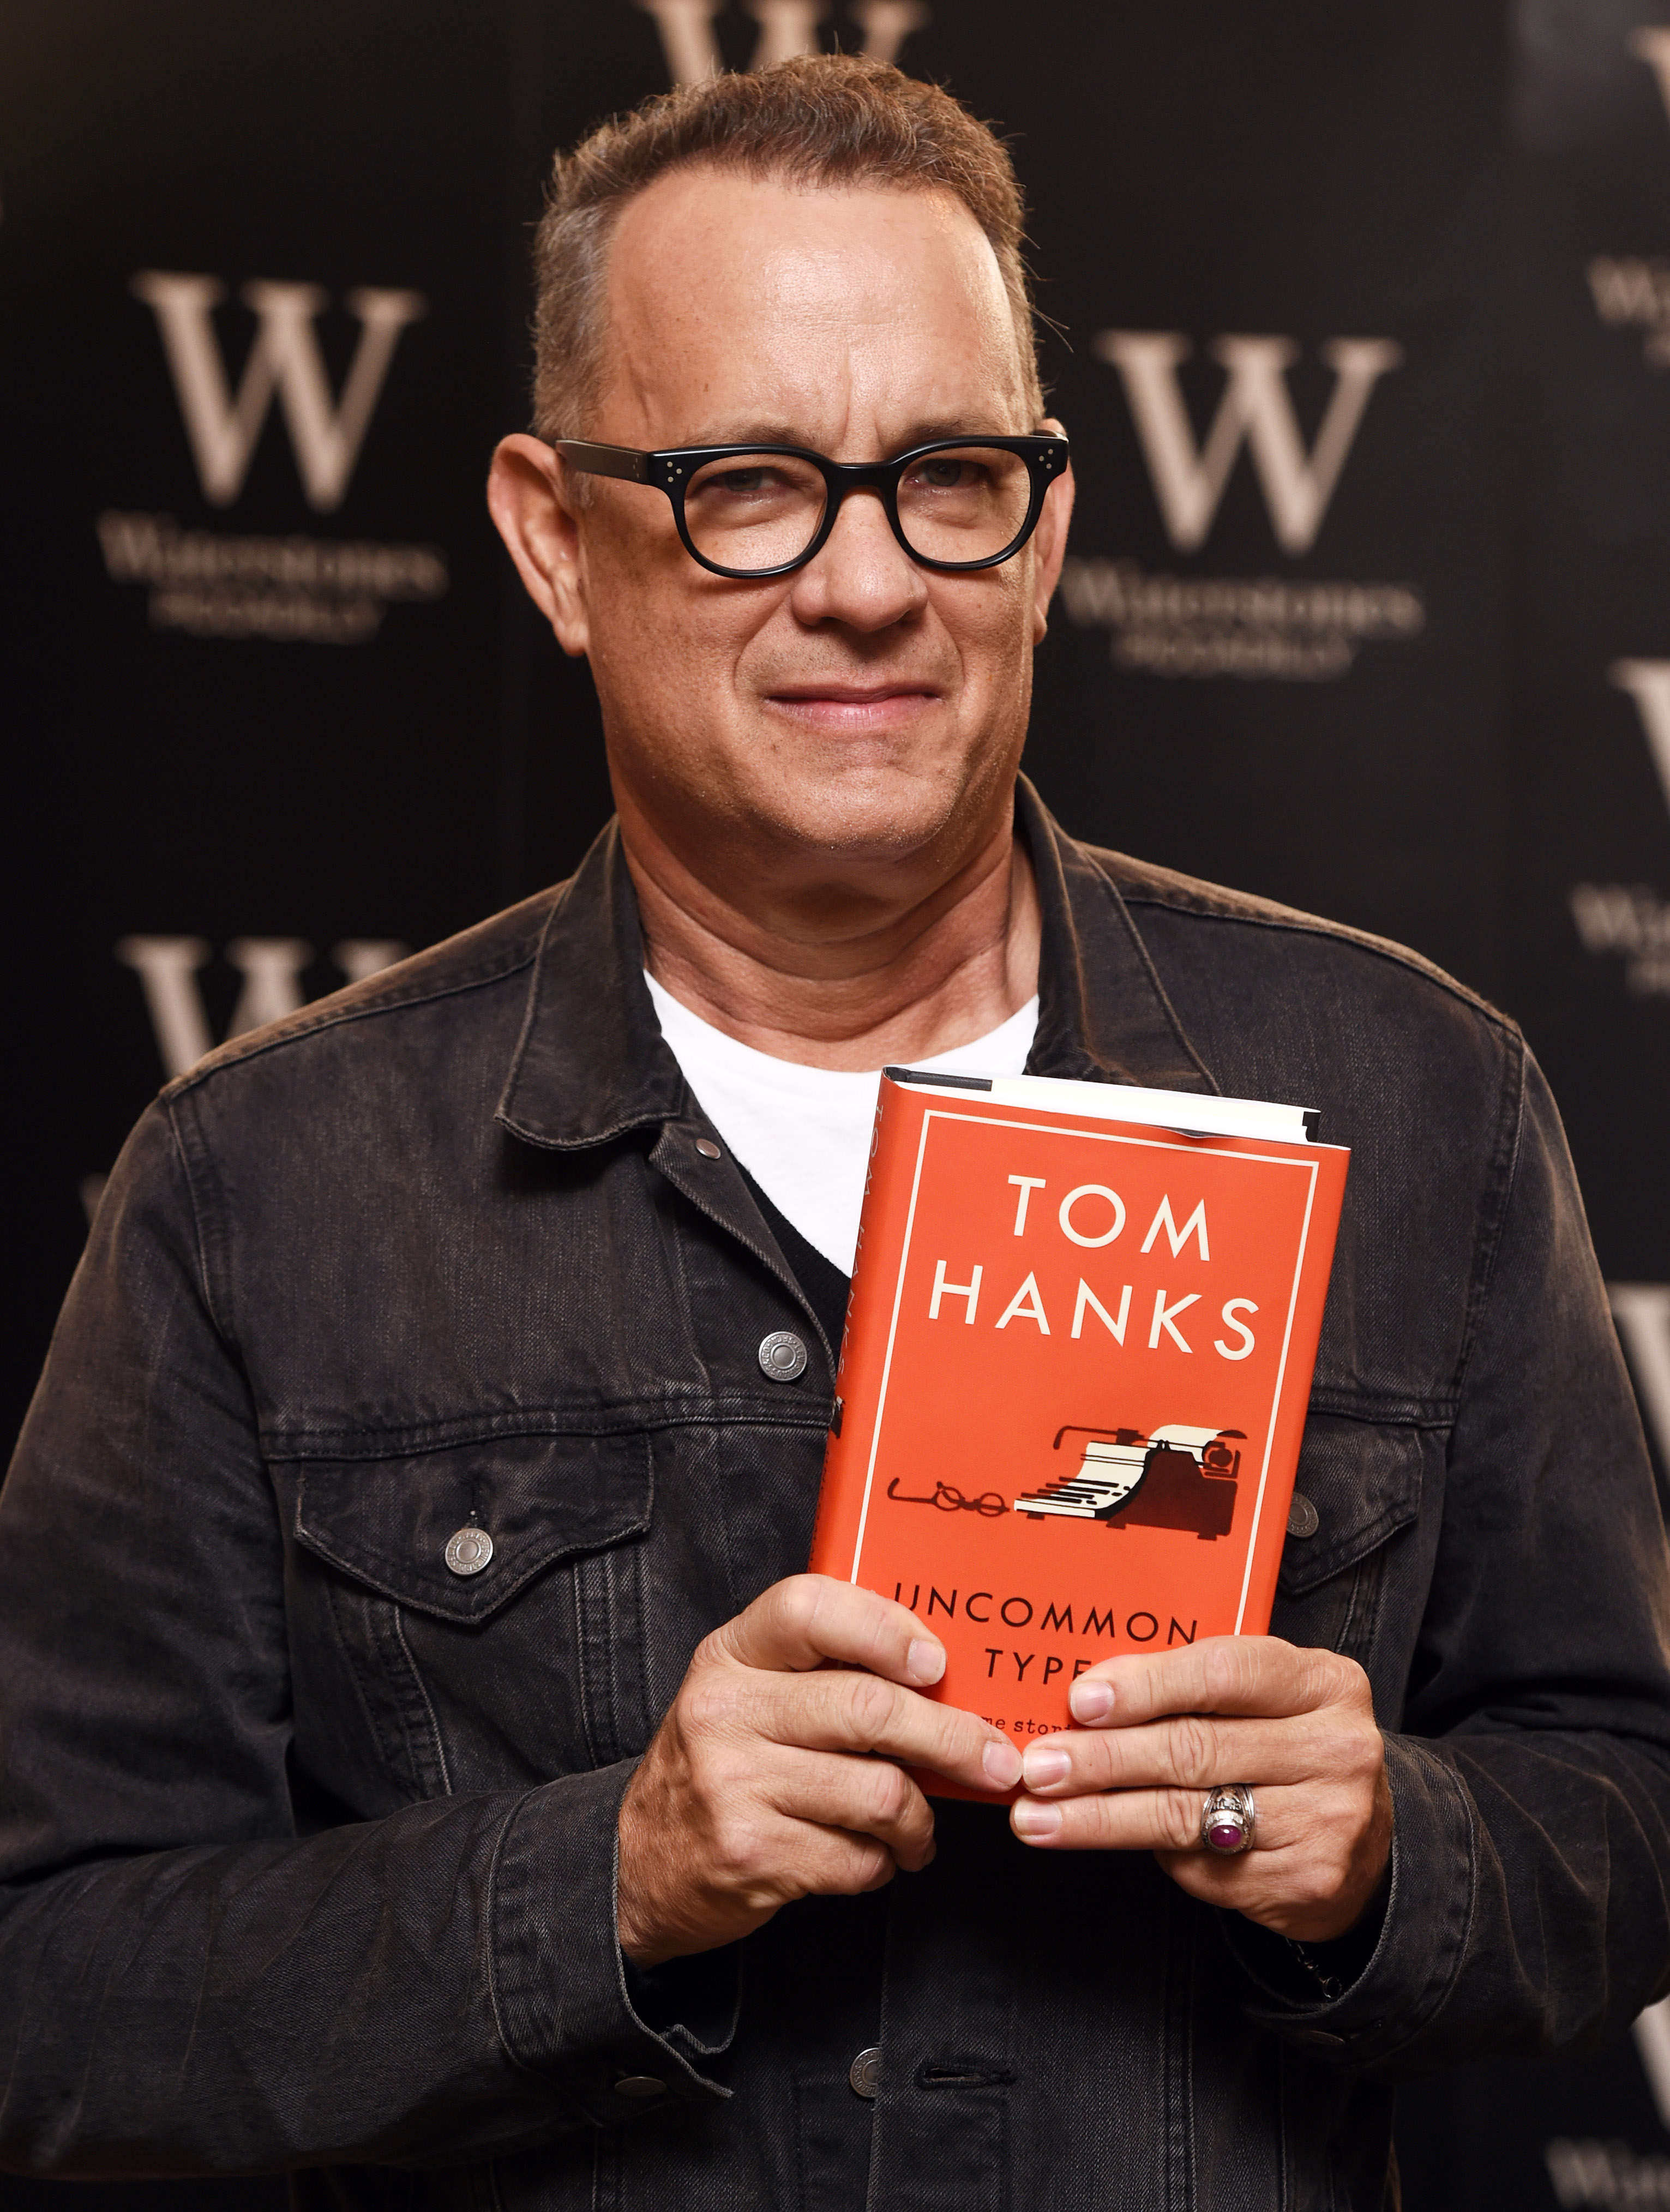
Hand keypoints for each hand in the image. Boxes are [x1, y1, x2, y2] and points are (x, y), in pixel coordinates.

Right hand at [616, 1574, 1023, 1965]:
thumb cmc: (719, 1768)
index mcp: (730, 1655)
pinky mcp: (752, 1854)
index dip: (884, 1628)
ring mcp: (735, 1785)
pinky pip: (857, 1857)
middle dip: (953, 1740)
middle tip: (995, 1761)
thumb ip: (820, 1671)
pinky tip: (873, 1857)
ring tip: (920, 1827)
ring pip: (879, 1793)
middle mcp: (726, 1711)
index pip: (808, 1607)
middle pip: (870, 1709)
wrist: (639, 1866)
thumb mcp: (748, 1694)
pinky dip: (883, 1863)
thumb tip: (939, 1673)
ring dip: (921, 1819)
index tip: (936, 1663)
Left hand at [1008, 1636, 1391, 1941]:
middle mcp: (1336, 1748)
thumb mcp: (1260, 1698)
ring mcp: (1327, 1819)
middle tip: (1040, 1767)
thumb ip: (1190, 1687)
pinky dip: (1149, 1853)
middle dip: (1104, 1760)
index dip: (1145, 1687)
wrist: (1363, 1836)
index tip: (1081, 1702)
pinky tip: (1106, 1840)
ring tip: (1040, 1816)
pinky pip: (1203, 1865)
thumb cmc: (1288, 1747)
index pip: (1222, 1674)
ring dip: (1100, 1816)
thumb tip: (1087, 1697)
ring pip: (1187, 1815)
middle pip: (1194, 1750)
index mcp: (1323, 1682)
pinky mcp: (1307, 1879)